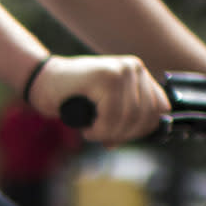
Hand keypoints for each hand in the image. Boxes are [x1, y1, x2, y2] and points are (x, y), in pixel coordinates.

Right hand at [31, 55, 165, 142]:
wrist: (44, 83)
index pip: (161, 109)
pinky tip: (87, 128)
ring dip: (108, 134)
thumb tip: (157, 133)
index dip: (142, 130)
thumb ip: (132, 116)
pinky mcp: (105, 77)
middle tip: (103, 137)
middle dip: (124, 135)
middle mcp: (134, 68)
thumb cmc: (75, 99)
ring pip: (129, 118)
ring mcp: (121, 70)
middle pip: (146, 116)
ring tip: (92, 131)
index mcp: (139, 74)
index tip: (119, 136)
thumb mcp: (110, 107)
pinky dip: (99, 130)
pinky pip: (112, 116)